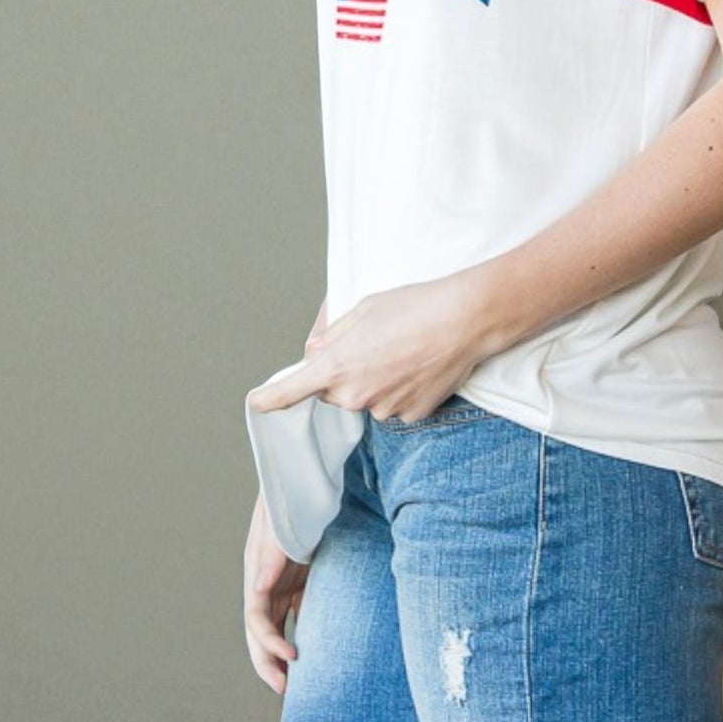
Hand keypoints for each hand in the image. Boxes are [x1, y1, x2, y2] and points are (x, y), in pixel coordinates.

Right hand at [243, 490, 309, 694]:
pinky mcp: (297, 579)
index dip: (270, 643)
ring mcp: (280, 583)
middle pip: (262, 632)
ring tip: (295, 683)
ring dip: (282, 655)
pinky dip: (300, 633)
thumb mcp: (279, 527)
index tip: (292, 658)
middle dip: (269, 663)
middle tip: (286, 691)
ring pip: (277, 628)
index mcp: (256, 575)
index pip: (256, 620)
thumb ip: (270, 557)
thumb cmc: (288, 504)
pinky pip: (296, 613)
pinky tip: (313, 652)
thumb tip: (257, 589)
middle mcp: (265, 584)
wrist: (301, 484)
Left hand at [246, 270, 491, 424]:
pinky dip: (402, 390)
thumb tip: (316, 352)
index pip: (291, 390)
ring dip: (377, 381)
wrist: (466, 320)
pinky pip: (395, 405)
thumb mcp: (365, 308)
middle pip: (336, 392)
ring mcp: (384, 408)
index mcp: (337, 366)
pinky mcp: (411, 415)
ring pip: (367, 399)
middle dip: (345, 373)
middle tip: (375, 344)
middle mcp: (356, 395)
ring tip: (405, 350)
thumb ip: (334, 335)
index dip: (270, 398)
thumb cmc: (415, 306)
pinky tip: (420, 366)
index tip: (256, 402)